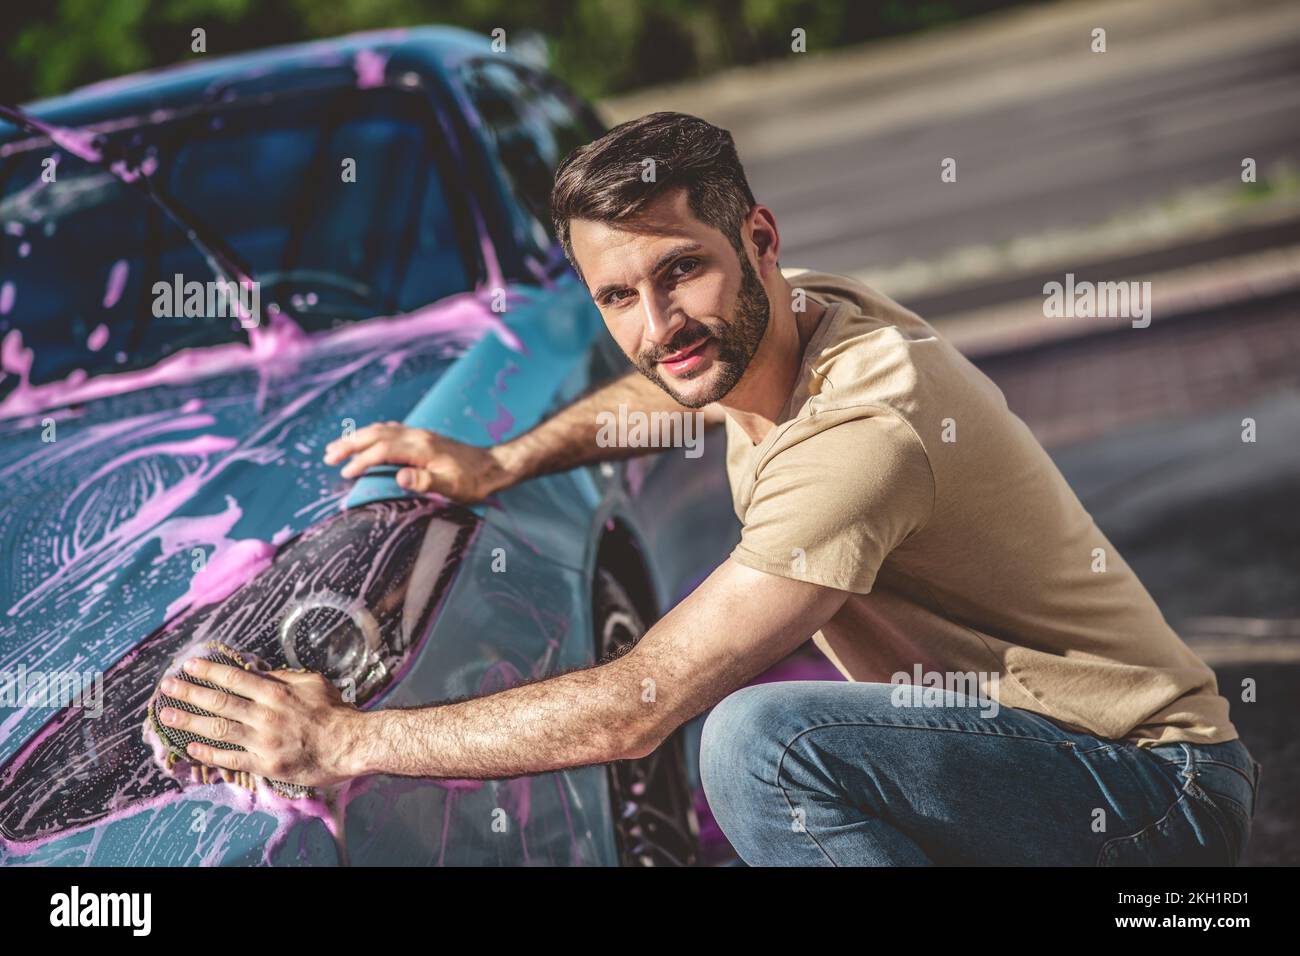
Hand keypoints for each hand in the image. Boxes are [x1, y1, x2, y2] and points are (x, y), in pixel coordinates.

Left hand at [157, 659, 368, 788]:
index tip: (189, 665)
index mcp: (276, 692)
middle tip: (167, 687)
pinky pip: (231, 758)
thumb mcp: (313, 683)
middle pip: (219, 702)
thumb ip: (284, 678)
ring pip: (218, 729)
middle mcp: (264, 715)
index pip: (234, 678)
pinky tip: (191, 747)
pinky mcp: (265, 764)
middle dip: (190, 693)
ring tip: (168, 716)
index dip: (209, 671)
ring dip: (190, 722)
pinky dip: (209, 752)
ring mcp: (263, 741)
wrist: (350, 745)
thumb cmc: (335, 712)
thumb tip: (259, 673)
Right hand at [323, 420, 513, 503]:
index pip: (382, 451)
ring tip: (337, 447)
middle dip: (350, 444)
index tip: (345, 474)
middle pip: (376, 434)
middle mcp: (418, 436)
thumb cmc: (474, 481)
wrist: (494, 465)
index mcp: (422, 448)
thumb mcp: (453, 488)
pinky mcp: (424, 437)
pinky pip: (391, 429)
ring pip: (382, 429)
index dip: (362, 461)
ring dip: (358, 437)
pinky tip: (368, 438)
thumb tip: (400, 477)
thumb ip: (426, 482)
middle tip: (328, 456)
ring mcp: (421, 434)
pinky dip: (373, 433)